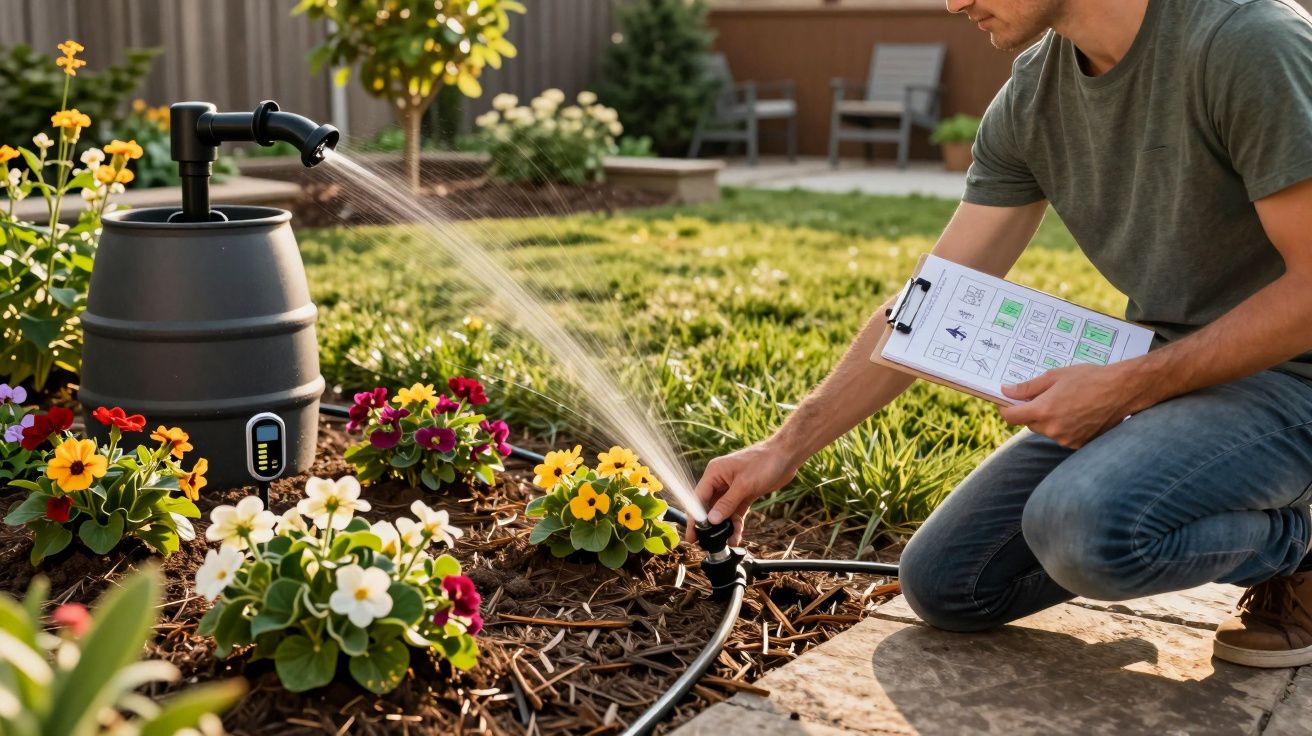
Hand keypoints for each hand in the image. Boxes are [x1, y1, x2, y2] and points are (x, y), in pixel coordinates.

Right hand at [686, 439, 800, 544]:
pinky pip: (735, 512)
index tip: (692, 533)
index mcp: (714, 473)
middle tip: (702, 542)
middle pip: (709, 506)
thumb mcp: (743, 485)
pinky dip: (735, 524)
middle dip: (708, 525)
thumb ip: (727, 503)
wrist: (786, 456)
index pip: (699, 497)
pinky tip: (736, 536)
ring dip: (724, 527)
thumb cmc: (763, 462)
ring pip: (723, 512)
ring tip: (725, 542)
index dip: (695, 516)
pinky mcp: (744, 494)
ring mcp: (732, 488)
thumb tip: (712, 520)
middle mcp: (720, 481)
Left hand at [999, 363, 1153, 447]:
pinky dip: (1065, 427)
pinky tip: (1078, 413)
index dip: (1006, 409)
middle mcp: (1053, 428)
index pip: (1012, 417)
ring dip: (1049, 419)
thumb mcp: (1055, 376)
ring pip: (1046, 430)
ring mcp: (1066, 439)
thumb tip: (1006, 391)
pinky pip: (1062, 436)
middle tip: (1047, 396)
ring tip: (1068, 403)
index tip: (1007, 403)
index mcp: (1044, 410)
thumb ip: (1028, 387)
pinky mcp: (1079, 444)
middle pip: (1029, 423)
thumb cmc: (1089, 378)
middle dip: (1032, 411)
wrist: (1122, 390)